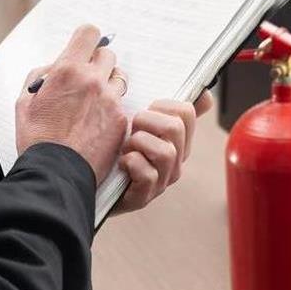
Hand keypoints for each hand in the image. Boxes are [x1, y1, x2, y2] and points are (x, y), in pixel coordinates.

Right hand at [16, 25, 128, 184]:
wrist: (56, 173)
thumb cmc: (36, 139)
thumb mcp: (24, 102)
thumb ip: (39, 77)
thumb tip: (52, 68)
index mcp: (67, 70)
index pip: (89, 33)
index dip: (86, 39)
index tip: (83, 47)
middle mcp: (93, 80)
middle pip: (107, 54)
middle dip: (97, 62)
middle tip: (87, 78)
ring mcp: (110, 100)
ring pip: (118, 77)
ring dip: (108, 83)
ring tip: (95, 100)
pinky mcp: (121, 120)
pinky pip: (122, 104)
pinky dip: (112, 109)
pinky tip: (98, 122)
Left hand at [113, 91, 212, 213]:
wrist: (87, 181)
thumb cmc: (112, 147)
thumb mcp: (136, 122)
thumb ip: (160, 105)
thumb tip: (203, 92)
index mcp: (176, 138)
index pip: (187, 112)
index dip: (163, 104)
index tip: (147, 109)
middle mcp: (174, 160)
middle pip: (175, 128)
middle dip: (146, 121)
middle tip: (131, 128)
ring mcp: (162, 180)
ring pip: (165, 153)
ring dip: (138, 143)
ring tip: (124, 147)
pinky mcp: (144, 197)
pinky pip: (148, 175)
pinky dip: (131, 164)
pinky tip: (120, 163)